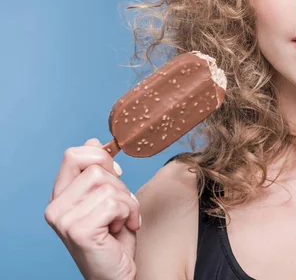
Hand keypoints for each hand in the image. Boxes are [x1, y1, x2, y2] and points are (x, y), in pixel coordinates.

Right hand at [44, 139, 140, 279]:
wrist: (117, 274)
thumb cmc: (115, 239)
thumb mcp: (110, 198)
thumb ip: (99, 172)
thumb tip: (93, 141)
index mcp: (61, 195)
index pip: (74, 154)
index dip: (101, 158)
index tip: (117, 175)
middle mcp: (56, 206)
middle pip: (96, 168)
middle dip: (120, 186)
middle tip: (121, 209)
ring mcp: (63, 219)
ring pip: (109, 186)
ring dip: (128, 204)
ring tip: (122, 222)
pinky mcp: (78, 230)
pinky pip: (115, 204)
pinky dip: (129, 215)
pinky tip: (122, 231)